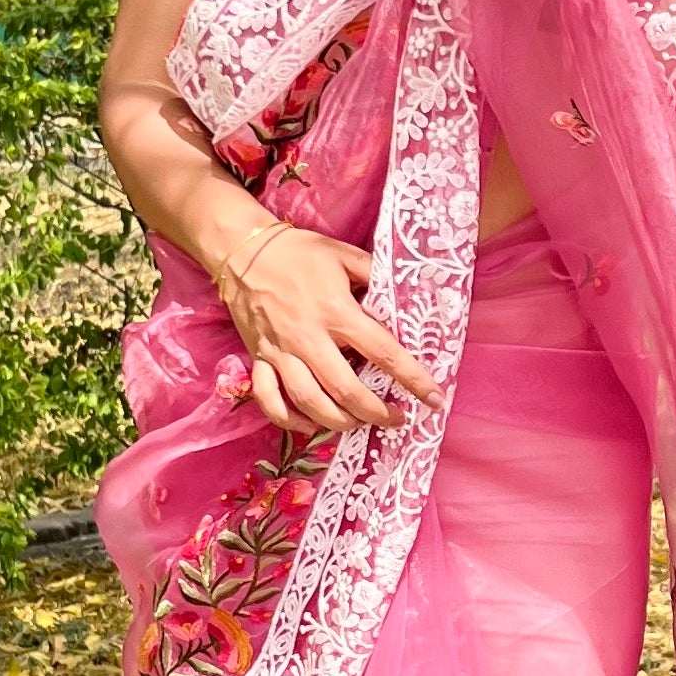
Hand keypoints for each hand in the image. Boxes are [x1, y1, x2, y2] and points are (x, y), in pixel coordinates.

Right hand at [220, 218, 442, 435]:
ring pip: (310, 402)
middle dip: (376, 413)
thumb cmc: (298, 251)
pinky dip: (289, 420)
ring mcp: (280, 352)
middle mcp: (309, 338)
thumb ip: (375, 275)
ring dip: (339, 422)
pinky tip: (310, 425)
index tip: (434, 398)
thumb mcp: (343, 255)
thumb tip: (406, 296)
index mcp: (336, 311)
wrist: (241, 250)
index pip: (383, 352)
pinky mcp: (258, 358)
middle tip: (397, 419)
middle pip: (346, 390)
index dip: (412, 378)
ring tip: (360, 425)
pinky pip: (270, 400)